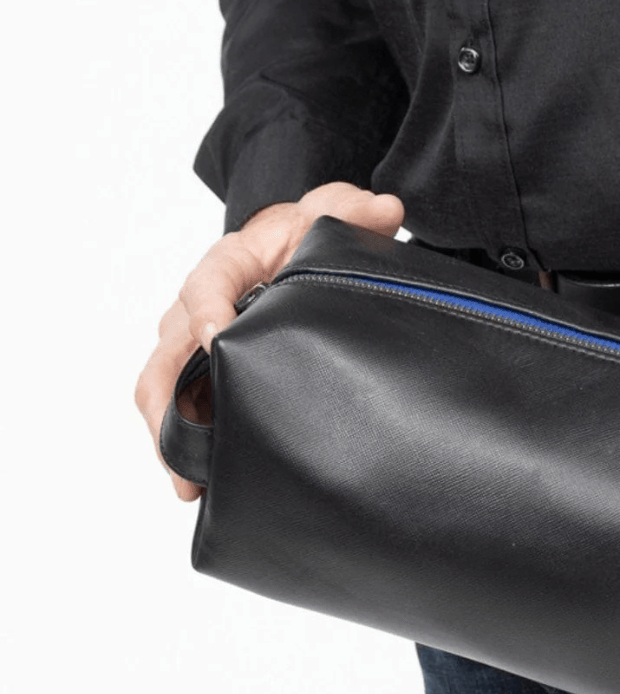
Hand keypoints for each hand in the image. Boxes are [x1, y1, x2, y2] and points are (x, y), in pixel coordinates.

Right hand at [134, 182, 405, 500]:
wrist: (289, 249)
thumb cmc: (300, 236)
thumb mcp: (326, 214)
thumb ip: (350, 210)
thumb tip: (384, 209)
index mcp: (226, 265)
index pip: (204, 287)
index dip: (207, 311)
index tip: (218, 338)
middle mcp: (195, 307)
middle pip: (163, 358)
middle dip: (166, 406)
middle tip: (183, 453)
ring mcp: (192, 344)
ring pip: (161, 391)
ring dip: (168, 437)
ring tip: (189, 484)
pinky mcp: (200, 373)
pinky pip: (180, 408)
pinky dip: (183, 444)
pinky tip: (202, 482)